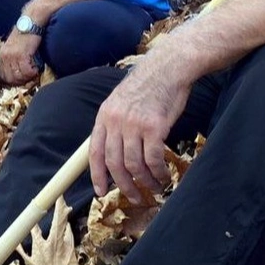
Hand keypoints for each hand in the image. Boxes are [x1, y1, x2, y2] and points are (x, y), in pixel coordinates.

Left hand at [0, 30, 41, 84]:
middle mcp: (5, 56)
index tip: (22, 79)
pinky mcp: (21, 55)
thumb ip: (14, 58)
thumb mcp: (15, 46)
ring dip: (28, 77)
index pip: (3, 76)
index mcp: (2, 54)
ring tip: (33, 71)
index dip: (13, 80)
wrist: (31, 22)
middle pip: (10, 79)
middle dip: (21, 81)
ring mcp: (12, 56)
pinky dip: (33, 72)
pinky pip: (27, 71)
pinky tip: (36, 67)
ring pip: (19, 76)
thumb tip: (18, 72)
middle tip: (29, 77)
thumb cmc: (26, 34)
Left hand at [89, 59, 190, 203]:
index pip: (95, 151)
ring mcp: (134, 124)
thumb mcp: (122, 101)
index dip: (97, 174)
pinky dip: (158, 172)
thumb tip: (116, 150)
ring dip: (145, 181)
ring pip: (134, 164)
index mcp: (104, 115)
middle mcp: (116, 121)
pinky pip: (153, 159)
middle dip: (124, 185)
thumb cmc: (150, 85)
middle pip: (114, 163)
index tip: (101, 191)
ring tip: (155, 187)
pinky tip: (164, 176)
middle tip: (134, 197)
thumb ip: (116, 123)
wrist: (169, 67)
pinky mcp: (154, 127)